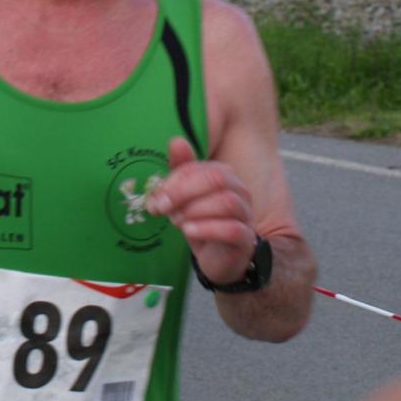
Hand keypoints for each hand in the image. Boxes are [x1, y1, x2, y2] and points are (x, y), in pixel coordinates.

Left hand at [146, 137, 256, 285]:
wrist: (218, 259)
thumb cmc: (201, 222)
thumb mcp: (186, 196)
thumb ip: (181, 171)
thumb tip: (176, 141)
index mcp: (224, 176)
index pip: (199, 168)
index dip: (174, 181)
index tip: (155, 198)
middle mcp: (239, 192)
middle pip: (216, 179)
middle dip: (183, 192)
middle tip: (162, 207)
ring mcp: (246, 215)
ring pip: (227, 202)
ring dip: (195, 210)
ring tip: (177, 222)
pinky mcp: (246, 239)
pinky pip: (233, 229)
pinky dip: (207, 229)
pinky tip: (189, 232)